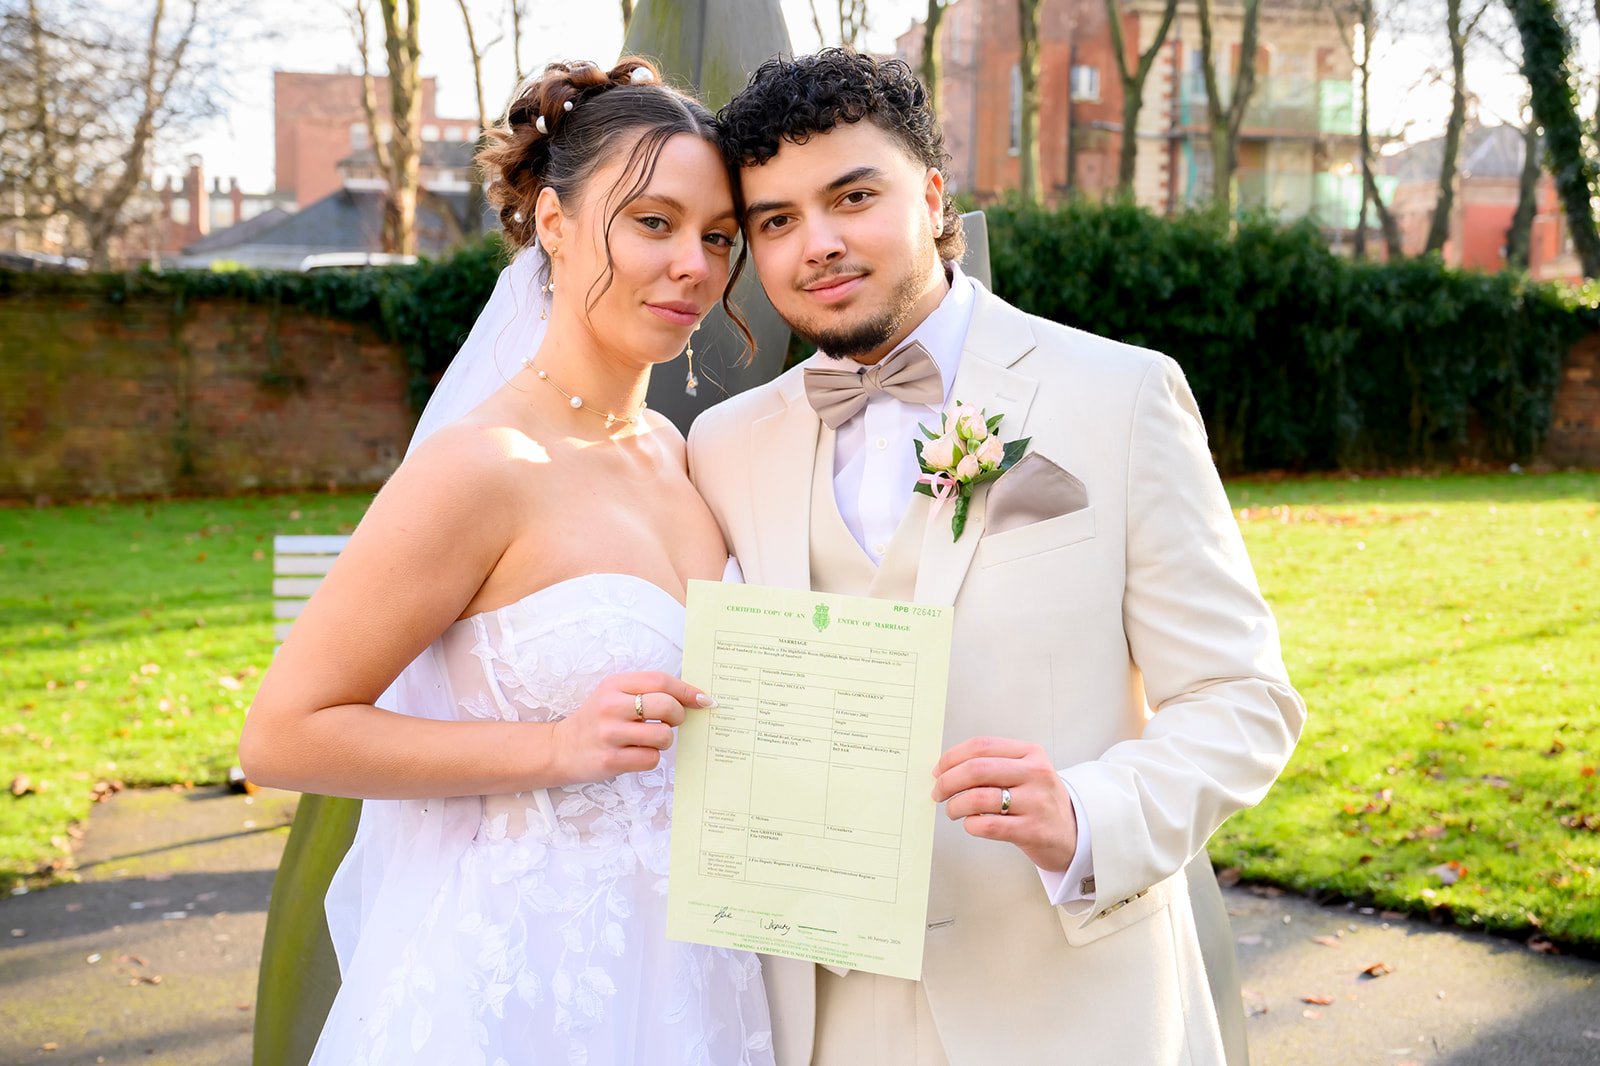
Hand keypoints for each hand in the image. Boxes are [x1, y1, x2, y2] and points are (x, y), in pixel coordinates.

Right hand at [550, 671, 710, 784]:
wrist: (561, 748)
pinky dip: (651, 758)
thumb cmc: (598, 720)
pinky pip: (651, 759)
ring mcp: (610, 734)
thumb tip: (692, 698)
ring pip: (663, 736)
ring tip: (649, 739)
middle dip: (678, 716)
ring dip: (664, 740)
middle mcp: (611, 706)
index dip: (687, 691)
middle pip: (666, 706)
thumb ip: (647, 691)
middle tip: (672, 721)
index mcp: (615, 684)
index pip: (661, 681)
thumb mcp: (614, 694)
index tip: (703, 700)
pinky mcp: (611, 760)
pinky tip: (636, 754)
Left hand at [932, 736, 1077, 871]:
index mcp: (1030, 753)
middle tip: (939, 792)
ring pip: (978, 798)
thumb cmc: (1039, 800)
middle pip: (976, 769)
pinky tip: (971, 824)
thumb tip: (946, 769)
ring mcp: (1036, 802)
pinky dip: (971, 825)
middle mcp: (1035, 774)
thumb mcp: (1025, 772)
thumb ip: (992, 765)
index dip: (952, 757)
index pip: (981, 746)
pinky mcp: (1032, 830)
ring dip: (955, 805)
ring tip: (953, 810)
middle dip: (948, 781)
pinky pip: (988, 826)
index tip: (939, 770)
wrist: (1072, 832)